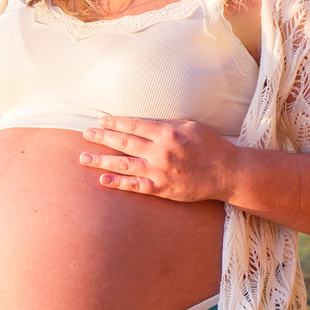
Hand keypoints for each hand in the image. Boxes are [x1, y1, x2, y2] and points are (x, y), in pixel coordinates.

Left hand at [80, 116, 238, 202]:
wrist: (226, 172)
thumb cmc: (210, 145)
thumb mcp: (190, 126)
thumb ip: (166, 124)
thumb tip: (142, 123)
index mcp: (167, 133)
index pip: (133, 125)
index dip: (114, 122)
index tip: (100, 120)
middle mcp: (160, 152)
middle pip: (123, 142)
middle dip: (102, 137)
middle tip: (85, 134)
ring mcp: (159, 172)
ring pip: (123, 165)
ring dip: (101, 160)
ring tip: (83, 158)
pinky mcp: (162, 189)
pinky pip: (135, 186)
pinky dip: (117, 183)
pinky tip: (102, 180)